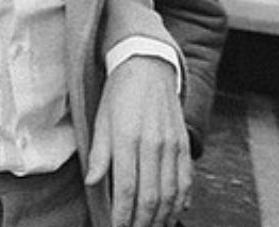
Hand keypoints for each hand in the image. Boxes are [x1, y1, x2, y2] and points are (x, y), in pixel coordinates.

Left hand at [85, 55, 191, 226]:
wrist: (147, 67)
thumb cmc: (119, 94)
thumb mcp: (101, 120)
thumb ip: (99, 153)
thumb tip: (93, 182)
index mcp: (128, 138)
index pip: (127, 187)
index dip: (123, 213)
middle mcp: (153, 144)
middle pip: (151, 196)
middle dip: (143, 221)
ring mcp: (172, 146)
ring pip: (171, 193)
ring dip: (162, 217)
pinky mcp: (184, 145)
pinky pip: (186, 181)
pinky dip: (180, 201)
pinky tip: (172, 212)